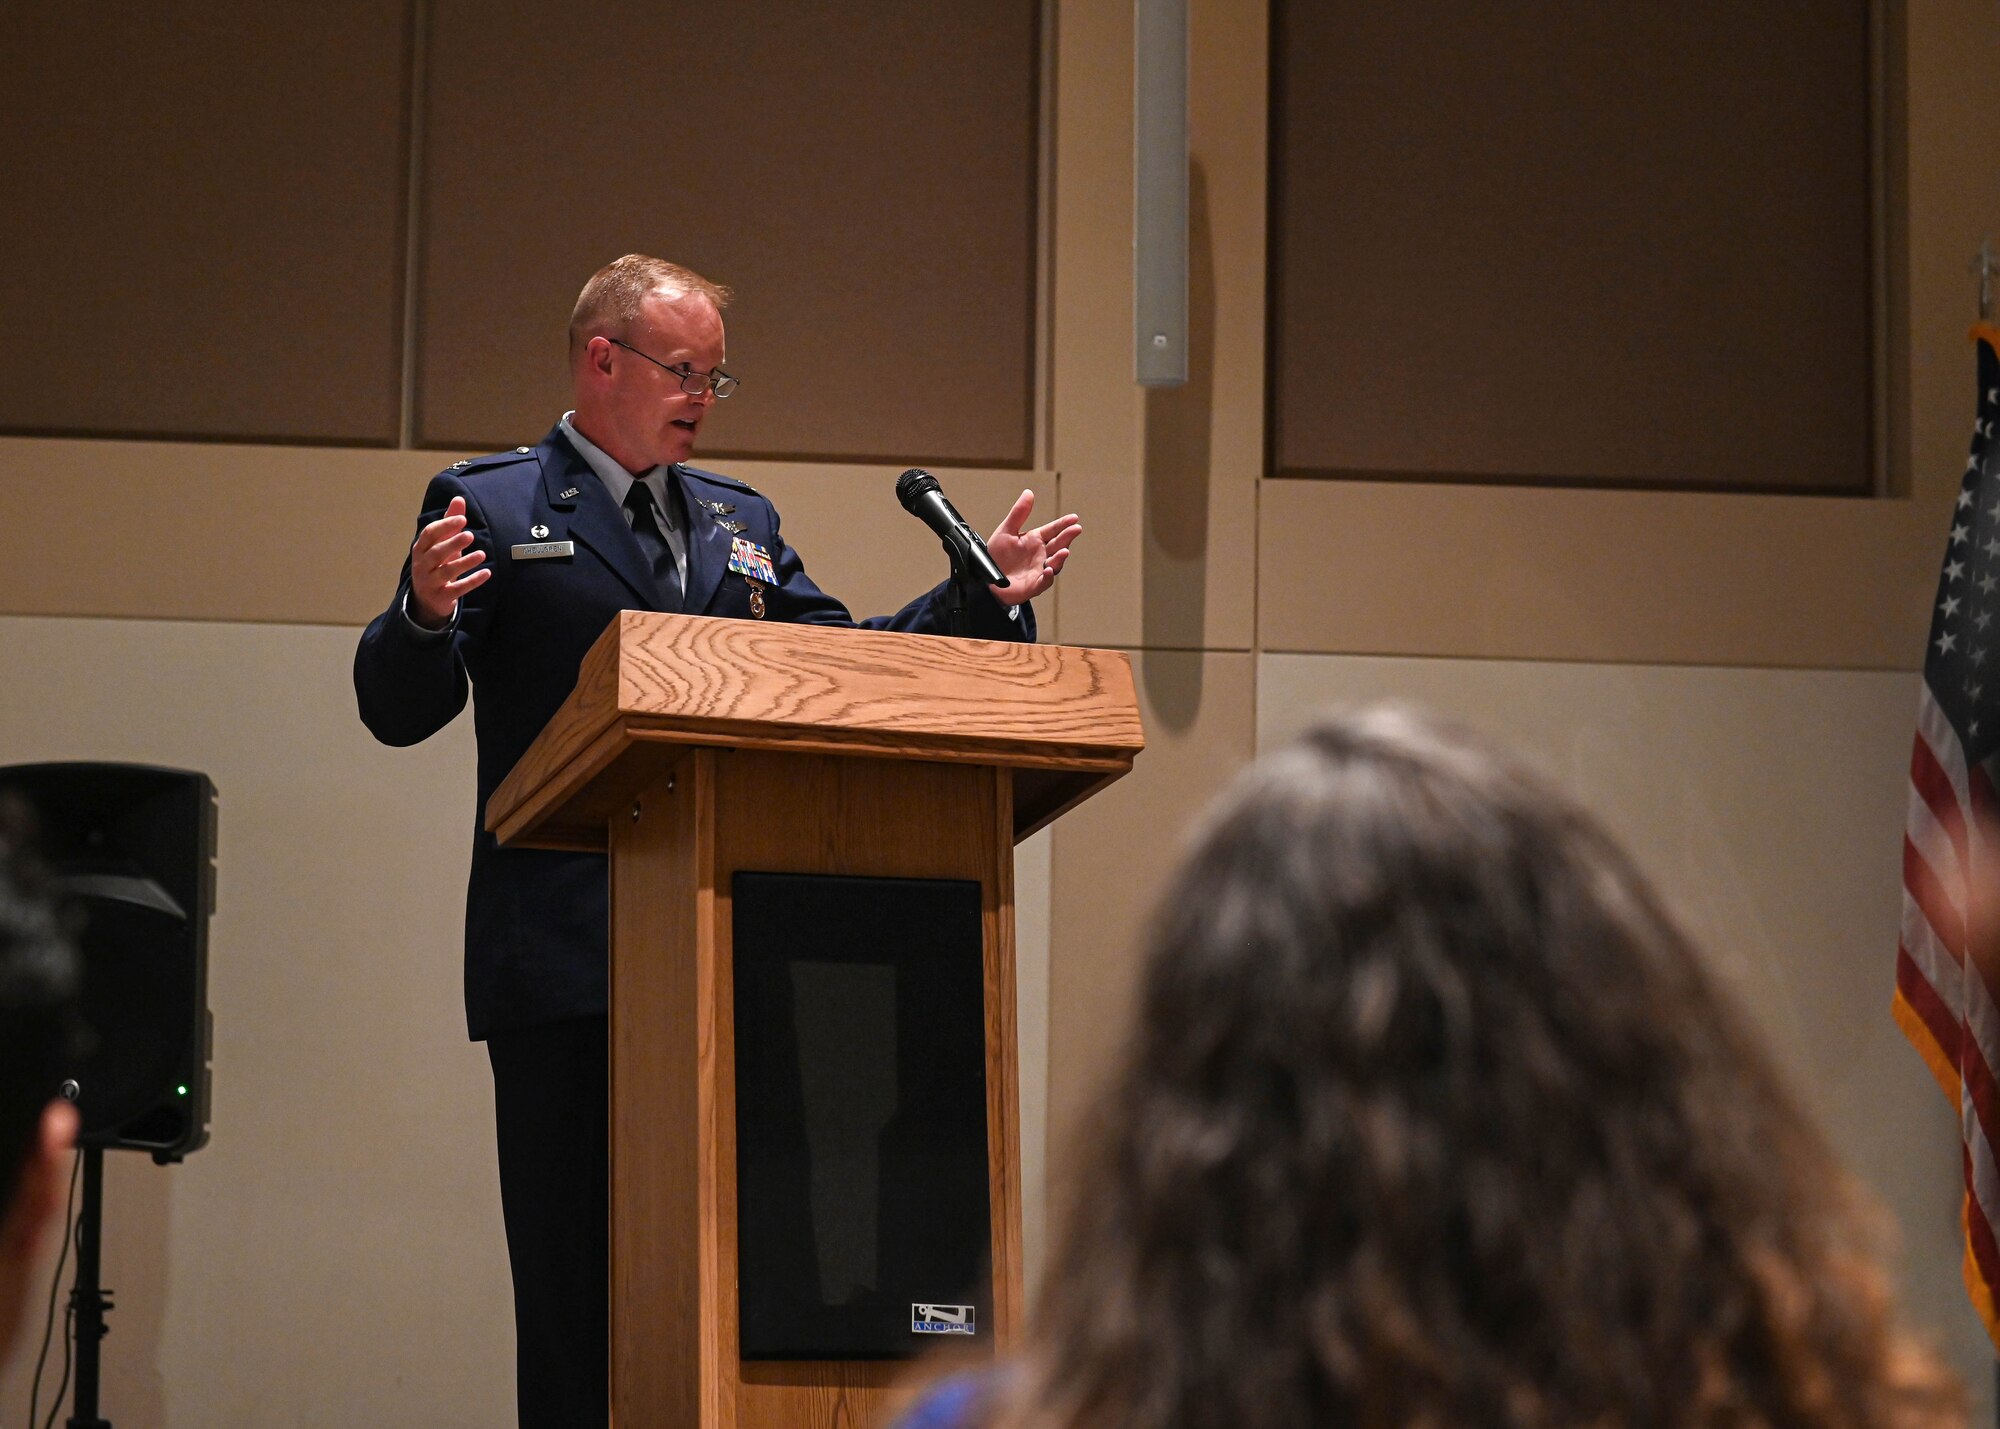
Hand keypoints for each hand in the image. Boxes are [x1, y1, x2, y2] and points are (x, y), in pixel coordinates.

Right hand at [409, 495, 489, 628]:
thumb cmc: (436, 564)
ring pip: (447, 572)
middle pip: (436, 553)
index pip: (429, 534)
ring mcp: (431, 582)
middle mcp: (422, 565)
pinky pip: (458, 589)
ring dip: (465, 562)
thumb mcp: (441, 543)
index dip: (445, 526)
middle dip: (452, 543)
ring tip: (482, 554)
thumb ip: (449, 522)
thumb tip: (459, 498)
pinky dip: (472, 581)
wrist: (426, 599)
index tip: (462, 519)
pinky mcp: (442, 596)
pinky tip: (486, 573)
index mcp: (421, 549)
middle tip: (470, 535)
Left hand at [985, 489, 1080, 606]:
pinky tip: (1048, 570)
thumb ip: (1018, 513)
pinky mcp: (1034, 585)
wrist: (987, 579)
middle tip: (1076, 529)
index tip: (1074, 518)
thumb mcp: (1006, 531)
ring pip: (1055, 563)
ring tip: (1064, 551)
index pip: (1053, 530)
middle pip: (1058, 545)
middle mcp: (1040, 555)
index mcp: (1035, 540)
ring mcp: (1039, 570)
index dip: (1063, 524)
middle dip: (1067, 537)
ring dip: (1060, 558)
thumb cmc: (997, 556)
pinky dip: (1048, 577)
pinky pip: (1044, 582)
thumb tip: (1028, 493)